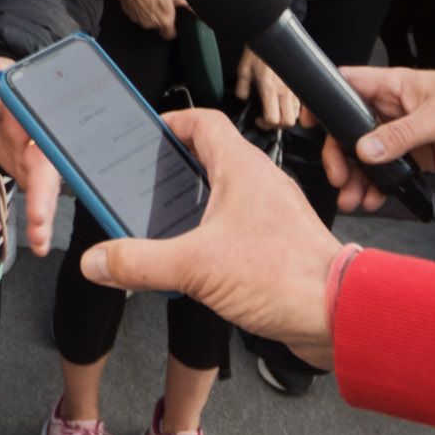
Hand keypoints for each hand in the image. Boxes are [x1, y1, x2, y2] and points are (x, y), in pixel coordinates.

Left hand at [0, 57, 59, 254]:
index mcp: (40, 105)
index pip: (48, 123)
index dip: (46, 145)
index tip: (38, 163)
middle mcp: (47, 133)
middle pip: (53, 163)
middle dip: (47, 192)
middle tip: (40, 219)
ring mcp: (42, 155)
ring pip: (48, 185)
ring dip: (45, 213)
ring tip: (40, 241)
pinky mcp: (33, 172)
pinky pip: (40, 196)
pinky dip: (41, 220)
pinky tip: (39, 244)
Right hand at [81, 110, 347, 364]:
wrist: (337, 313)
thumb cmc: (287, 276)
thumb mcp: (195, 267)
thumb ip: (139, 262)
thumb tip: (98, 260)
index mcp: (241, 167)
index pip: (203, 121)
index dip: (171, 122)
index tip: (146, 134)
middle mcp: (258, 182)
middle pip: (210, 156)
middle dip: (175, 168)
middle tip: (145, 182)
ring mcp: (270, 211)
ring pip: (224, 192)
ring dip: (194, 202)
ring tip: (163, 221)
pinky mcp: (275, 241)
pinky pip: (236, 224)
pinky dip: (211, 233)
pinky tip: (194, 259)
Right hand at [114, 0, 183, 35]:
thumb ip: (189, 5)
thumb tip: (200, 14)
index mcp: (164, 22)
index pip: (170, 36)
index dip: (174, 30)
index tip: (176, 21)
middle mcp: (150, 25)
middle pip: (158, 26)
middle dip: (162, 18)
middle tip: (165, 3)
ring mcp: (137, 19)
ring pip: (147, 20)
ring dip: (150, 12)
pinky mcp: (127, 12)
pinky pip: (137, 13)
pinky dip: (140, 8)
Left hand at [233, 46, 302, 129]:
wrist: (272, 32)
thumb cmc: (259, 49)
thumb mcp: (243, 68)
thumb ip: (242, 87)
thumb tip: (243, 98)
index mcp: (269, 89)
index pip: (274, 119)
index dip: (265, 125)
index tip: (258, 120)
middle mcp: (284, 90)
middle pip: (288, 121)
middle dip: (278, 125)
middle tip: (268, 119)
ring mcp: (294, 86)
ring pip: (296, 113)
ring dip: (286, 116)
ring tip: (276, 109)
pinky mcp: (298, 82)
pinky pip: (300, 101)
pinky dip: (293, 107)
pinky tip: (284, 100)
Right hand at [319, 66, 434, 210]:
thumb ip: (401, 135)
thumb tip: (365, 150)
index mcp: (394, 87)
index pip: (347, 86)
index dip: (324, 101)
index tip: (309, 123)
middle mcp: (393, 110)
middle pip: (349, 130)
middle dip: (339, 156)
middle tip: (341, 178)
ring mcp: (404, 136)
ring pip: (367, 157)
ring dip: (357, 178)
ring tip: (355, 199)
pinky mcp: (418, 158)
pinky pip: (389, 173)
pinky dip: (379, 188)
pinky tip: (376, 200)